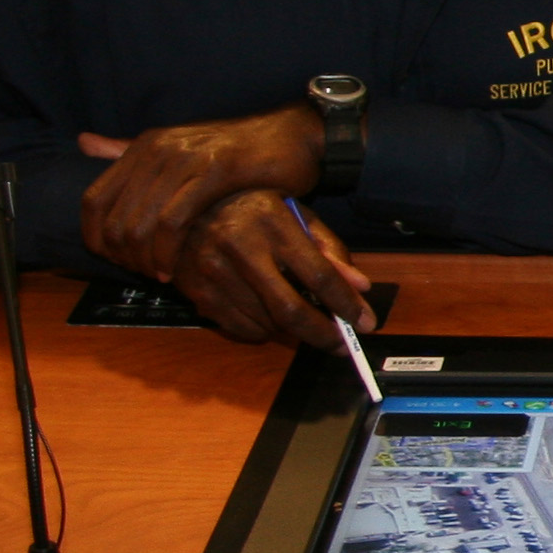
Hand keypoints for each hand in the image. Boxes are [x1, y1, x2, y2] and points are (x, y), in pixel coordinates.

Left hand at [78, 104, 322, 279]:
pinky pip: (172, 222)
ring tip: (158, 275)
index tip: (117, 261)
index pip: (94, 200)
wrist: (294, 137)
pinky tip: (173, 270)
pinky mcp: (212, 173)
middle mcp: (158, 149)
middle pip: (113, 219)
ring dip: (143, 260)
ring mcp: (185, 160)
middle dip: (122, 256)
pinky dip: (165, 253)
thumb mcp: (179, 148)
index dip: (96, 238)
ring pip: (138, 223)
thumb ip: (129, 150)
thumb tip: (83, 142)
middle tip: (142, 274)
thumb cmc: (239, 153)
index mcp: (144, 146)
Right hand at [164, 190, 377, 345]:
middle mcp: (241, 247)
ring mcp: (215, 273)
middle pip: (291, 310)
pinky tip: (268, 312)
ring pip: (268, 324)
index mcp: (272, 222)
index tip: (365, 322)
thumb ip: (329, 250)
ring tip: (302, 317)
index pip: (319, 274)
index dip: (346, 304)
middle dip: (323, 335)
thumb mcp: (296, 215)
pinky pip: (243, 329)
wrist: (187, 208)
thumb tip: (360, 287)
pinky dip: (264, 330)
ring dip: (293, 331)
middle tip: (342, 344)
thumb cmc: (252, 210)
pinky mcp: (199, 293)